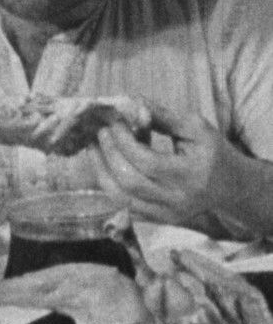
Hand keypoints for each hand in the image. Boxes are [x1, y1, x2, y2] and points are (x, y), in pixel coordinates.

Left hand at [88, 103, 239, 229]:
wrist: (230, 186)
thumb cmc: (212, 151)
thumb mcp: (195, 128)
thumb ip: (163, 117)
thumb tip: (132, 102)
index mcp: (191, 174)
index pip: (147, 161)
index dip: (125, 141)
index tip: (114, 122)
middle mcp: (178, 200)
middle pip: (131, 182)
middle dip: (110, 153)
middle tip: (101, 132)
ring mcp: (167, 214)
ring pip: (122, 199)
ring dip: (101, 171)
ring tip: (93, 147)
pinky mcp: (158, 220)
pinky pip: (124, 206)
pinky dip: (110, 185)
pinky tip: (105, 164)